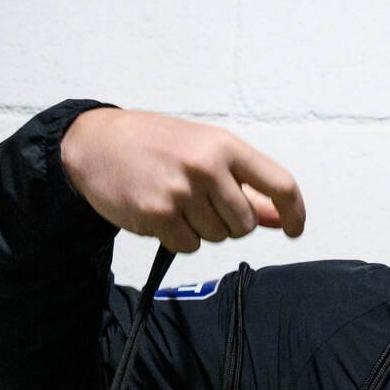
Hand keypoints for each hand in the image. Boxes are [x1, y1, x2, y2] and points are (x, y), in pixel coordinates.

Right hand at [60, 107, 305, 253]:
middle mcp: (206, 167)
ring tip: (178, 201)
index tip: (295, 228)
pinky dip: (179, 238)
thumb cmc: (155, 144)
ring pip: (217, 236)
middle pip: (246, 223)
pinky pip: (189, 246)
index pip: (279, 185)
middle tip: (203, 202)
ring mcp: (181, 192)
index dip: (294, 212)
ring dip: (202, 229)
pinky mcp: (157, 215)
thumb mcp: (205, 151)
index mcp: (224, 146)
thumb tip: (281, 217)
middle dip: (230, 222)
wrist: (94, 143)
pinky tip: (162, 213)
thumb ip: (245, 186)